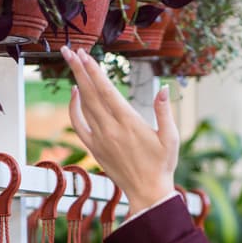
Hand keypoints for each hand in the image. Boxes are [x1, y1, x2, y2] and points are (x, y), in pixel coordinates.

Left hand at [61, 46, 178, 211]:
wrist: (147, 192)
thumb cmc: (162, 165)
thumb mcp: (171, 137)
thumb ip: (164, 111)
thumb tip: (162, 88)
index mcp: (129, 123)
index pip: (106, 90)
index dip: (94, 71)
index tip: (85, 55)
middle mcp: (110, 129)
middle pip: (90, 93)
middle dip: (79, 69)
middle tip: (70, 50)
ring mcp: (100, 138)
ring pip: (83, 105)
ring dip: (77, 82)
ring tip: (71, 63)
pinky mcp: (94, 147)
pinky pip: (78, 124)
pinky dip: (73, 107)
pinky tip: (75, 94)